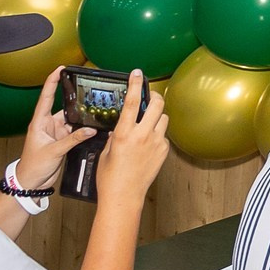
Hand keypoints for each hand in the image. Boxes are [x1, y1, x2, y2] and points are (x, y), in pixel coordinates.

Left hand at [15, 68, 94, 190]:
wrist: (31, 183)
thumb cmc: (32, 166)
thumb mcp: (53, 151)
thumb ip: (72, 139)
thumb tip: (89, 129)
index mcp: (40, 122)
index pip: (47, 97)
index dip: (52, 81)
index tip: (61, 69)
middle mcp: (48, 125)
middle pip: (65, 107)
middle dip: (76, 99)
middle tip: (88, 88)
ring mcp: (56, 133)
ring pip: (73, 120)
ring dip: (81, 118)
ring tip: (94, 111)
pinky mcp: (62, 141)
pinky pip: (76, 131)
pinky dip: (83, 130)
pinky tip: (92, 128)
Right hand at [92, 72, 169, 208]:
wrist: (123, 196)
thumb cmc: (110, 177)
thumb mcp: (106, 152)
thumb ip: (115, 136)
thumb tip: (121, 127)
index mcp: (124, 133)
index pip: (132, 102)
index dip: (135, 85)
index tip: (137, 73)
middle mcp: (143, 135)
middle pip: (157, 104)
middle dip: (154, 97)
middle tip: (149, 97)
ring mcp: (156, 143)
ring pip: (163, 118)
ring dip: (156, 116)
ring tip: (146, 123)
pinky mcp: (163, 151)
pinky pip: (163, 135)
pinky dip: (156, 134)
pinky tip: (147, 144)